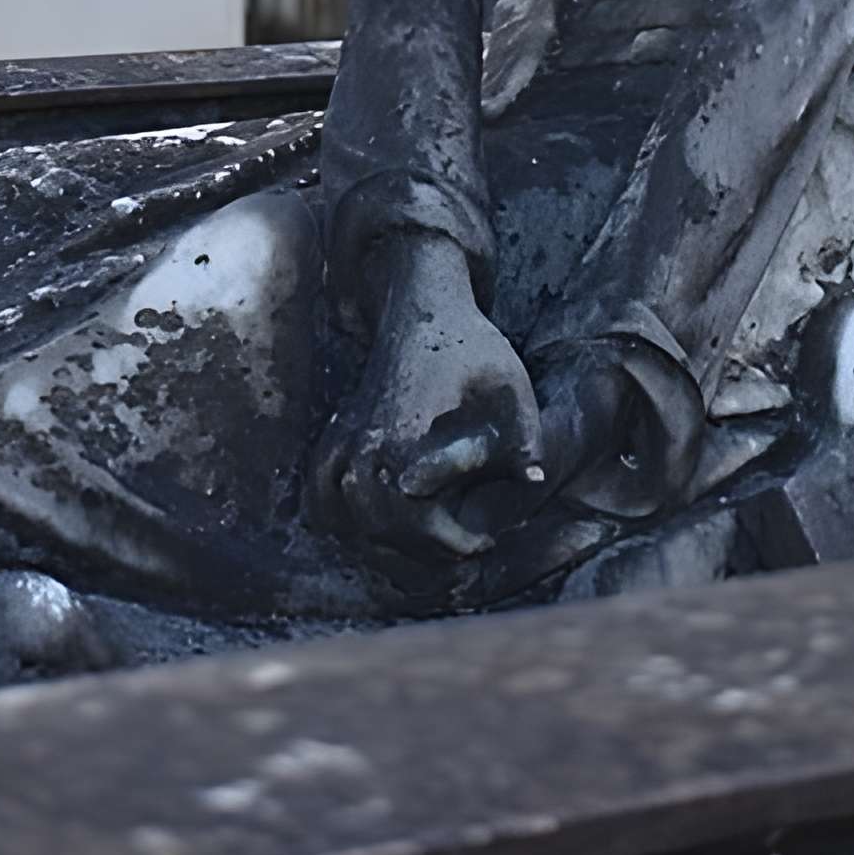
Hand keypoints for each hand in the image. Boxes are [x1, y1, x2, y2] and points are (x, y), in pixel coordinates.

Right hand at [311, 237, 543, 559]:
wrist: (424, 305)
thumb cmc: (473, 347)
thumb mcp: (512, 389)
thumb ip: (525, 439)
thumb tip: (534, 480)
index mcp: (405, 437)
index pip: (415, 520)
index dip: (452, 542)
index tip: (484, 540)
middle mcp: (364, 442)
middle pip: (376, 527)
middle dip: (420, 549)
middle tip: (459, 547)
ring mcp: (343, 438)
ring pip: (341, 515)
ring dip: (378, 540)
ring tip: (421, 542)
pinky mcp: (335, 433)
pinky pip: (319, 493)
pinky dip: (335, 516)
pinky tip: (366, 526)